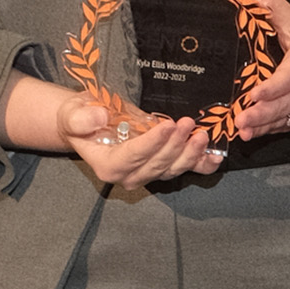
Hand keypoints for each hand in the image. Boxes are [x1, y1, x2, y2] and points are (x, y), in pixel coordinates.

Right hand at [66, 97, 223, 186]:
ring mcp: (147, 173)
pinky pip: (185, 169)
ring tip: (201, 134)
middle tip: (187, 124)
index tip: (167, 126)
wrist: (87, 124)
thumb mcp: (73, 113)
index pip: (133, 156)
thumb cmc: (80, 118)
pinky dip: (202, 165)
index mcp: (108, 165)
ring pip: (173, 168)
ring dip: (190, 153)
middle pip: (157, 164)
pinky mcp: (162, 166)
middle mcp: (128, 175)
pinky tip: (216, 157)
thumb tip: (99, 117)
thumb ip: (82, 119)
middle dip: (175, 145)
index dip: (152, 143)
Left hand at [232, 0, 289, 138]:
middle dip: (261, 113)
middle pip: (284, 103)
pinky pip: (285, 127)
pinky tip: (251, 135)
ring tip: (242, 130)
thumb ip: (274, 6)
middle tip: (240, 119)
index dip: (272, 87)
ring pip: (283, 119)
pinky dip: (268, 132)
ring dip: (262, 127)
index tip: (254, 93)